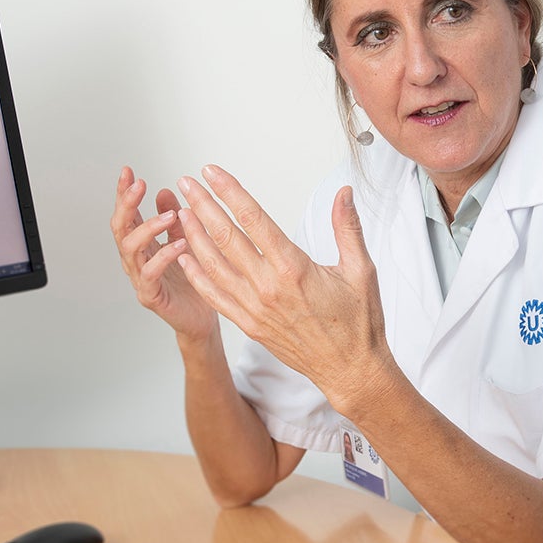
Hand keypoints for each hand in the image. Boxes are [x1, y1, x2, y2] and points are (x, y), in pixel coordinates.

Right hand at [111, 166, 217, 342]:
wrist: (203, 318)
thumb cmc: (194, 280)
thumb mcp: (186, 240)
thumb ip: (174, 218)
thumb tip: (165, 191)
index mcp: (143, 244)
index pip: (128, 213)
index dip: (125, 193)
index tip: (128, 171)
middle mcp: (137, 259)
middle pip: (121, 227)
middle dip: (127, 204)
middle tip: (139, 185)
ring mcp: (141, 277)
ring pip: (131, 249)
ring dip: (148, 228)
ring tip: (168, 215)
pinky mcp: (151, 296)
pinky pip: (150, 274)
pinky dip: (164, 257)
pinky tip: (179, 245)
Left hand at [172, 165, 396, 409]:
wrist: (350, 369)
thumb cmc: (359, 322)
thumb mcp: (362, 270)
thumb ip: (347, 228)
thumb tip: (343, 193)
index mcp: (293, 268)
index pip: (253, 219)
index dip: (230, 192)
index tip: (213, 173)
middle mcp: (268, 287)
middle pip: (226, 237)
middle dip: (203, 206)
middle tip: (187, 184)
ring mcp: (255, 308)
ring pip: (214, 265)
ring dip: (193, 236)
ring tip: (181, 213)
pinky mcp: (250, 325)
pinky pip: (215, 296)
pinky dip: (197, 275)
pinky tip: (185, 257)